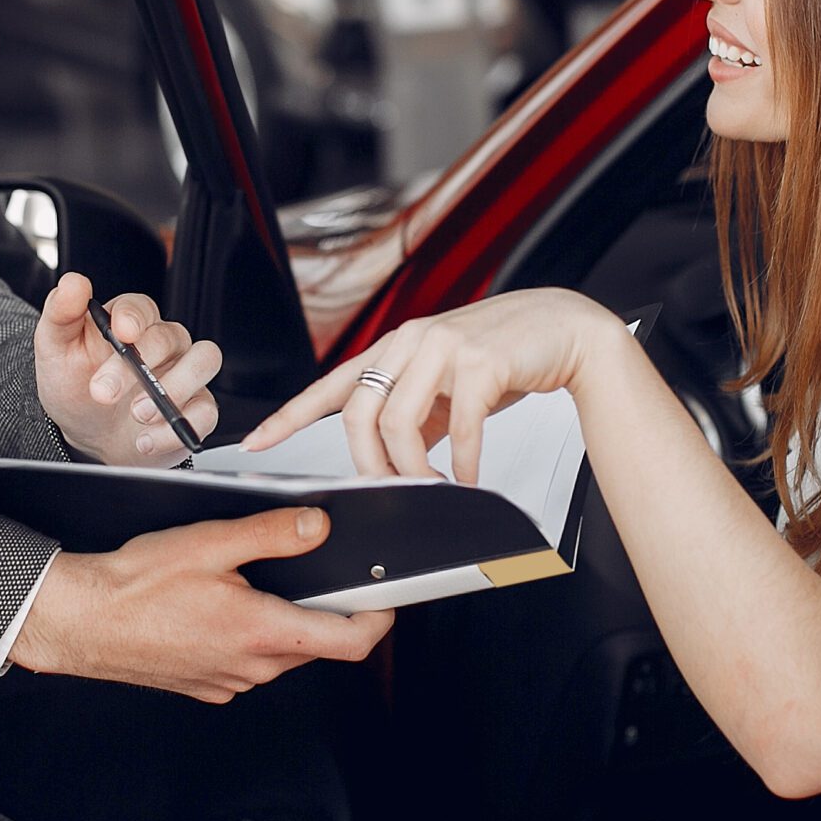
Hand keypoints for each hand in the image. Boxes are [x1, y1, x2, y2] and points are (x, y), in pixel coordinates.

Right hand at [9, 507, 394, 701]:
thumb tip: (319, 527)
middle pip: (315, 645)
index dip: (378, 619)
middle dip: (321, 609)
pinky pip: (246, 663)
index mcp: (261, 633)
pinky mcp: (204, 686)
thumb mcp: (210, 543)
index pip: (349, 642)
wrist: (77, 621)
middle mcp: (250, 668)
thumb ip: (272, 534)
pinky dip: (248, 636)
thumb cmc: (133, 585)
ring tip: (248, 581)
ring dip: (281, 621)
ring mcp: (227, 682)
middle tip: (309, 568)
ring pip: (280, 654)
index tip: (386, 597)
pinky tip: (215, 606)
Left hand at [33, 272, 219, 466]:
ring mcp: (184, 374)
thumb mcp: (55, 351)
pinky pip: (206, 411)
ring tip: (137, 414)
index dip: (134, 317)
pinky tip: (144, 440)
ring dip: (174, 388)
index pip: (141, 306)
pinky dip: (175, 428)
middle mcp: (164, 343)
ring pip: (205, 360)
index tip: (122, 333)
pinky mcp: (195, 409)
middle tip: (104, 393)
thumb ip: (61, 314)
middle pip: (170, 336)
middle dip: (137, 366)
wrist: (87, 435)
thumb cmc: (75, 386)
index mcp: (130, 322)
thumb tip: (73, 283)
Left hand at [241, 289, 622, 483]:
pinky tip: (470, 478)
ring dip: (413, 469)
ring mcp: (443, 347)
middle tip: (390, 491)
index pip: (331, 384)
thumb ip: (417, 410)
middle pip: (359, 414)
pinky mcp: (480, 362)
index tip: (258, 441)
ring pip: (399, 424)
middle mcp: (410, 340)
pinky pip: (458, 428)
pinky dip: (462, 463)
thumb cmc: (505, 355)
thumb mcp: (447, 380)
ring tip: (433, 488)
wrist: (562, 329)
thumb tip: (394, 459)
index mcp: (395, 346)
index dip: (290, 415)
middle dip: (370, 464)